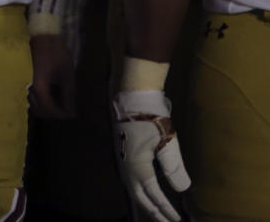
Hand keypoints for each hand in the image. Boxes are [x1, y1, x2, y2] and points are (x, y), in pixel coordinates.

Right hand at [28, 34, 75, 118]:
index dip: (62, 115)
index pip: (49, 110)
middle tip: (67, 109)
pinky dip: (43, 102)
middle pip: (40, 111)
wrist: (44, 38)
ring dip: (48, 109)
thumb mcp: (67, 75)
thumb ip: (69, 95)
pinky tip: (54, 95)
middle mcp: (31, 89)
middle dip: (54, 114)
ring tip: (61, 103)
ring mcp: (28, 85)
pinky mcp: (30, 81)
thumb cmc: (57, 54)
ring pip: (35, 106)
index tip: (73, 114)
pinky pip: (34, 98)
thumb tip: (72, 113)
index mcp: (40, 88)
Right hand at [113, 90, 189, 221]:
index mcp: (137, 167)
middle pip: (139, 196)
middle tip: (166, 220)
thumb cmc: (150, 117)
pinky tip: (145, 186)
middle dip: (153, 211)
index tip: (178, 220)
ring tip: (156, 209)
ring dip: (145, 200)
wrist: (130, 94)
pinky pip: (130, 177)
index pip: (153, 195)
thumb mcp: (166, 141)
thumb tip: (181, 189)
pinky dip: (139, 188)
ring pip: (132, 187)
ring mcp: (121, 158)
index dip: (166, 210)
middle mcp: (126, 166)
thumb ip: (174, 167)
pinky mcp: (122, 150)